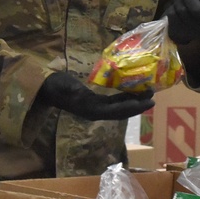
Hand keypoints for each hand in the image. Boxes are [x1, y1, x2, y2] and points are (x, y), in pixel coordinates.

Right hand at [38, 72, 153, 120]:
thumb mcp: (61, 86)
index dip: (129, 108)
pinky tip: (134, 92)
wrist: (46, 89)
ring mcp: (95, 108)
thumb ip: (69, 89)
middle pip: (119, 112)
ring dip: (134, 103)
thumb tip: (77, 91)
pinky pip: (114, 103)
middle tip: (153, 99)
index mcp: (88, 109)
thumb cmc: (54, 86)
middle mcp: (94, 112)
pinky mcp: (95, 103)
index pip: (112, 111)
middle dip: (136, 107)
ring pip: (119, 108)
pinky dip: (125, 98)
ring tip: (148, 95)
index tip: (143, 102)